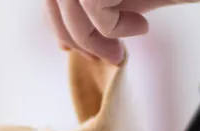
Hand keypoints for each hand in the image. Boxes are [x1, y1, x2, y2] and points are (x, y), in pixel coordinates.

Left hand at [44, 0, 199, 63]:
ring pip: (70, 3)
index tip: (78, 48)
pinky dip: (114, 28)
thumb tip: (64, 43)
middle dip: (72, 34)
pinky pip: (96, 7)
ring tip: (121, 49)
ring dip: (92, 38)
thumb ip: (94, 14)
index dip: (58, 21)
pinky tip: (141, 26)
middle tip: (106, 56)